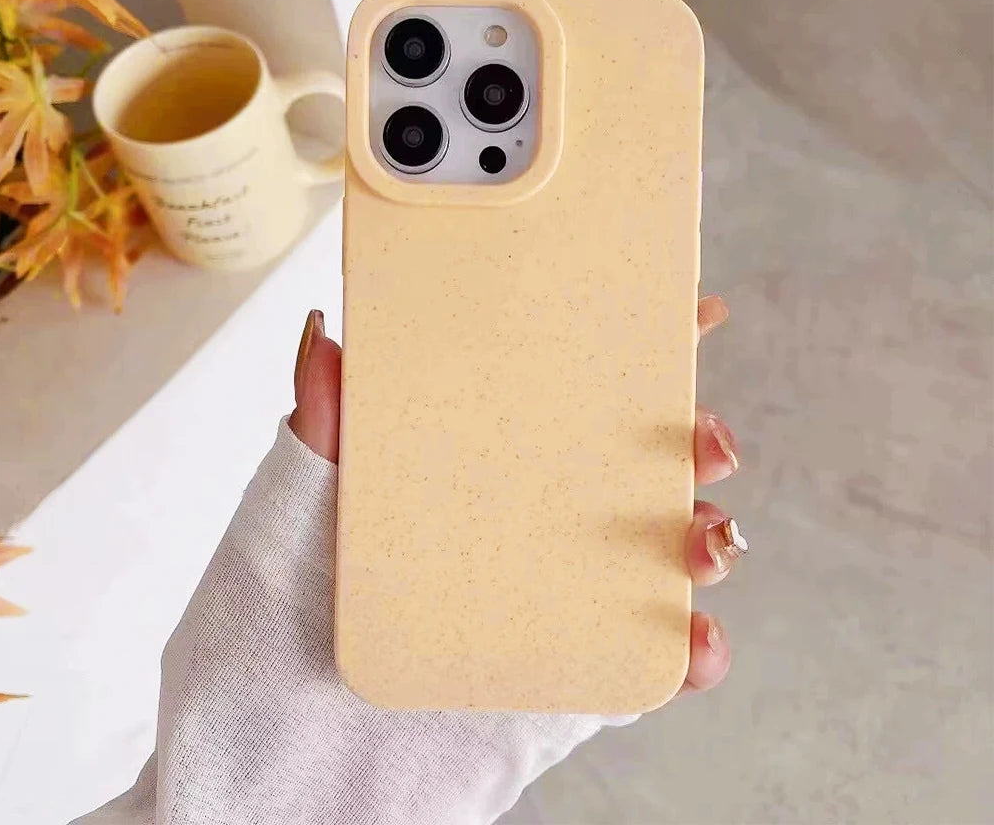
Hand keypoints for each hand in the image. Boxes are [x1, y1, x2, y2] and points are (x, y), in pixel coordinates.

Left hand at [290, 295, 743, 698]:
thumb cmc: (315, 585)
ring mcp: (578, 583)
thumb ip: (327, 413)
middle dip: (701, 441)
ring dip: (712, 535)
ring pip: (673, 549)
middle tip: (707, 442)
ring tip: (706, 540)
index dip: (654, 346)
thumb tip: (323, 331)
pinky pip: (660, 655)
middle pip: (653, 462)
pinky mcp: (586, 657)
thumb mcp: (316, 487)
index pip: (592, 388)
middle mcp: (556, 510)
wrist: (311, 713)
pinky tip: (694, 642)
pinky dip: (696, 650)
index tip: (700, 312)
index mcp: (510, 454)